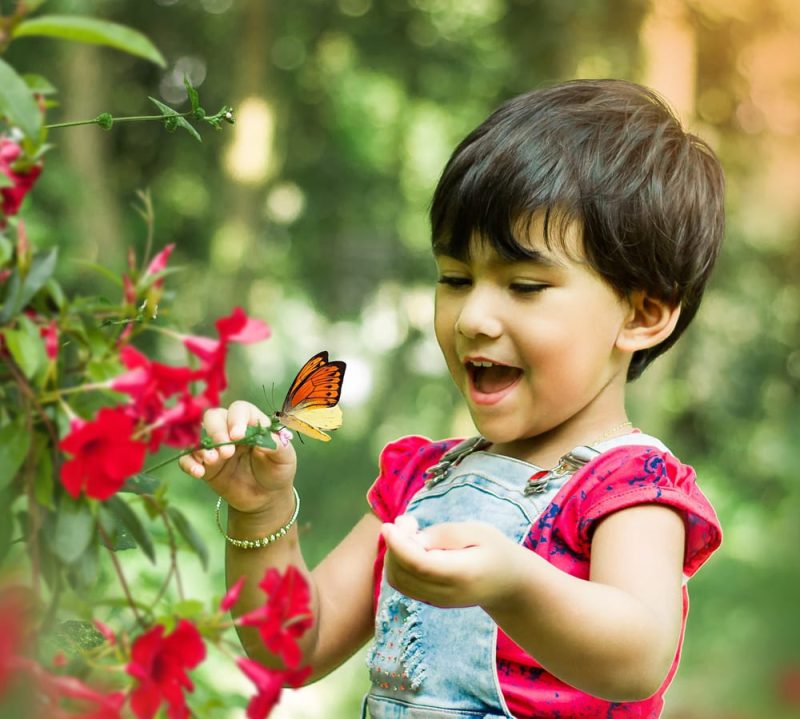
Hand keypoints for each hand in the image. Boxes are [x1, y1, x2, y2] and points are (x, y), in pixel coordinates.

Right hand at [178, 400, 296, 513]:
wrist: (267, 498)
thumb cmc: (277, 471)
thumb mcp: (285, 458)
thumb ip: (277, 445)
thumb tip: (261, 438)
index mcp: (252, 423)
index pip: (240, 409)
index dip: (236, 419)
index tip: (238, 436)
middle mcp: (230, 430)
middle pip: (214, 417)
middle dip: (217, 431)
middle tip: (226, 452)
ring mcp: (216, 447)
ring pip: (199, 435)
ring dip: (202, 447)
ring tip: (212, 461)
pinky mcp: (206, 465)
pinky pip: (188, 458)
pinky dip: (188, 462)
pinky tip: (198, 472)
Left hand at [381, 515, 521, 609]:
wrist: (508, 585)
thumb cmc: (495, 550)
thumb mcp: (479, 531)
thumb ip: (446, 535)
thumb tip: (412, 539)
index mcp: (461, 574)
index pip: (419, 564)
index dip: (398, 545)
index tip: (388, 525)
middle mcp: (445, 593)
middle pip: (403, 573)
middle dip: (395, 545)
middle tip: (408, 521)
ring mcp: (436, 601)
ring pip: (398, 581)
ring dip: (393, 554)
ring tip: (411, 530)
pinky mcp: (429, 600)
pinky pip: (402, 584)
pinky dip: (397, 563)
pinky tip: (411, 545)